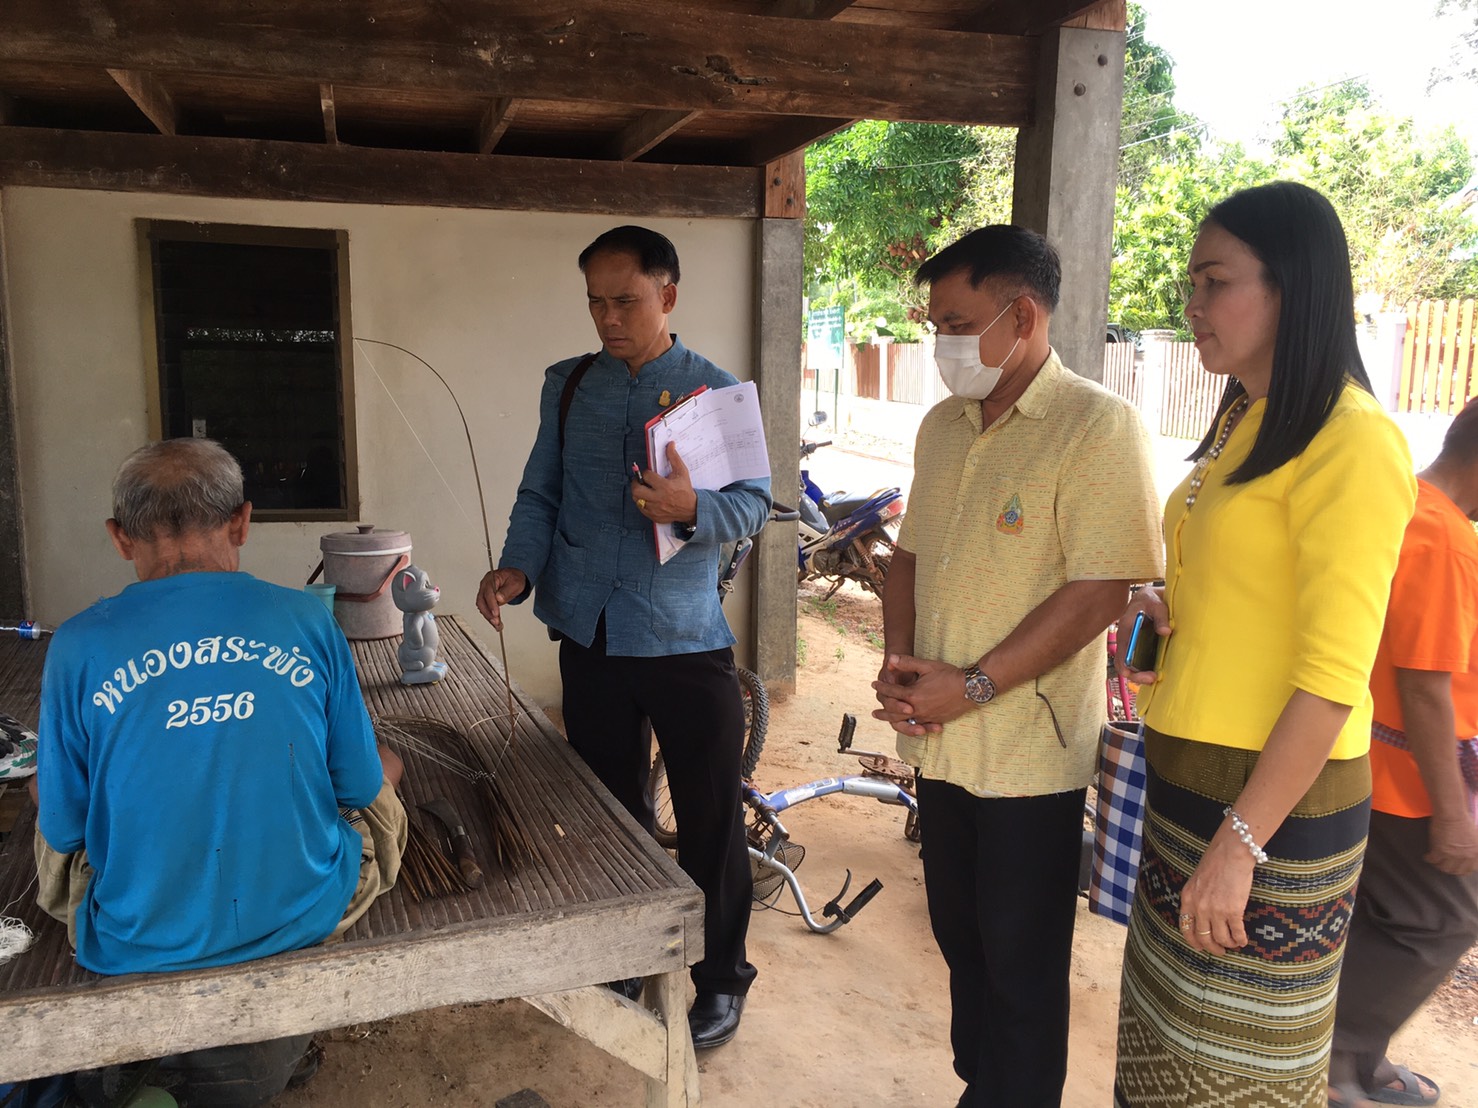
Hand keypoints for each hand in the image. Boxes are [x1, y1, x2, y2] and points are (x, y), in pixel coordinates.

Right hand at [475, 567, 527, 630]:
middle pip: (481, 601)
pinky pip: (485, 608)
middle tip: (496, 622)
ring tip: (497, 625)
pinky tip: (495, 623)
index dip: (491, 604)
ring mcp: (484, 592)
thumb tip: (499, 598)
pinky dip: (490, 616)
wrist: (514, 578)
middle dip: (488, 613)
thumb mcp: (515, 582)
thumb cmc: (514, 578)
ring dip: (488, 617)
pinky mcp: (486, 599)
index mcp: (491, 578)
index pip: (488, 592)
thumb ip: (507, 590)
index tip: (495, 613)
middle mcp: (485, 585)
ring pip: (482, 606)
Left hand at [632, 443, 698, 524]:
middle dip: (636, 483)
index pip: (647, 476)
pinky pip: (641, 508)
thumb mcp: (682, 472)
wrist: (691, 509)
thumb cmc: (685, 489)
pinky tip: (647, 498)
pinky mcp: (653, 516)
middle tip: (640, 481)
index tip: (650, 474)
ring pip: (637, 499)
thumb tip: (670, 445)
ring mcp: (655, 509)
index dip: (646, 473)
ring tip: (643, 489)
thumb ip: (674, 458)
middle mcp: (659, 498)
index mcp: (665, 486)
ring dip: (638, 493)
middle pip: (637, 490)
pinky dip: (642, 502)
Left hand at [872, 654, 966, 736]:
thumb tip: (890, 659)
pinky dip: (910, 727)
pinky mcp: (935, 721)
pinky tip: (907, 726)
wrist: (970, 688)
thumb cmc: (949, 675)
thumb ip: (907, 663)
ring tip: (887, 723)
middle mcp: (918, 708)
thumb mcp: (927, 665)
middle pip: (894, 713)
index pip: (892, 691)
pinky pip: (919, 726)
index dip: (882, 687)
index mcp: (913, 694)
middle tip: (874, 712)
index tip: (874, 684)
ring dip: (894, 722)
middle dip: (883, 712)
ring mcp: (927, 716)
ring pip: (905, 723)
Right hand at [1115, 585, 1170, 684]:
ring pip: (1132, 666)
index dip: (1127, 667)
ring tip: (1157, 676)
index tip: (1138, 673)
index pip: (1121, 654)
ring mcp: (1132, 646)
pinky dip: (1147, 669)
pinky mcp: (1140, 647)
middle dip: (1137, 675)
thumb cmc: (1150, 600)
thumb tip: (1165, 631)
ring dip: (1142, 674)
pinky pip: (1140, 662)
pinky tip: (1158, 670)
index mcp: (1125, 630)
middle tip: (1153, 678)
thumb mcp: (1156, 604)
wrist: (1150, 598)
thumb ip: (1161, 617)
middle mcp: (1126, 641)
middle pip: (1124, 665)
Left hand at [1176, 824, 1255, 954]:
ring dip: (1228, 944)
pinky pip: (1236, 933)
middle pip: (1203, 937)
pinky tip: (1243, 940)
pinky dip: (1240, 939)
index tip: (1200, 947)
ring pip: (1220, 938)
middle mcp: (1199, 907)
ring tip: (1233, 943)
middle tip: (1220, 951)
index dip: (1193, 941)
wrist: (1231, 853)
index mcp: (1187, 898)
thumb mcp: (1197, 880)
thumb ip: (1196, 897)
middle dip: (1212, 948)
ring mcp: (1215, 910)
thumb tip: (1202, 915)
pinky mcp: (1233, 910)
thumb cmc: (1216, 862)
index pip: (1186, 928)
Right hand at [1425, 815, 1477, 874]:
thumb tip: (1468, 851)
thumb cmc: (1464, 820)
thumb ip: (1474, 847)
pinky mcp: (1440, 851)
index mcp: (1476, 853)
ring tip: (1435, 862)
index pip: (1470, 868)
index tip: (1458, 867)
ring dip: (1439, 865)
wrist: (1452, 815)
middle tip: (1445, 866)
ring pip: (1444, 868)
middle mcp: (1466, 856)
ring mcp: (1453, 855)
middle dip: (1450, 869)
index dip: (1463, 869)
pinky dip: (1429, 859)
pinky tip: (1427, 857)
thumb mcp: (1476, 836)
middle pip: (1457, 870)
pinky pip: (1433, 860)